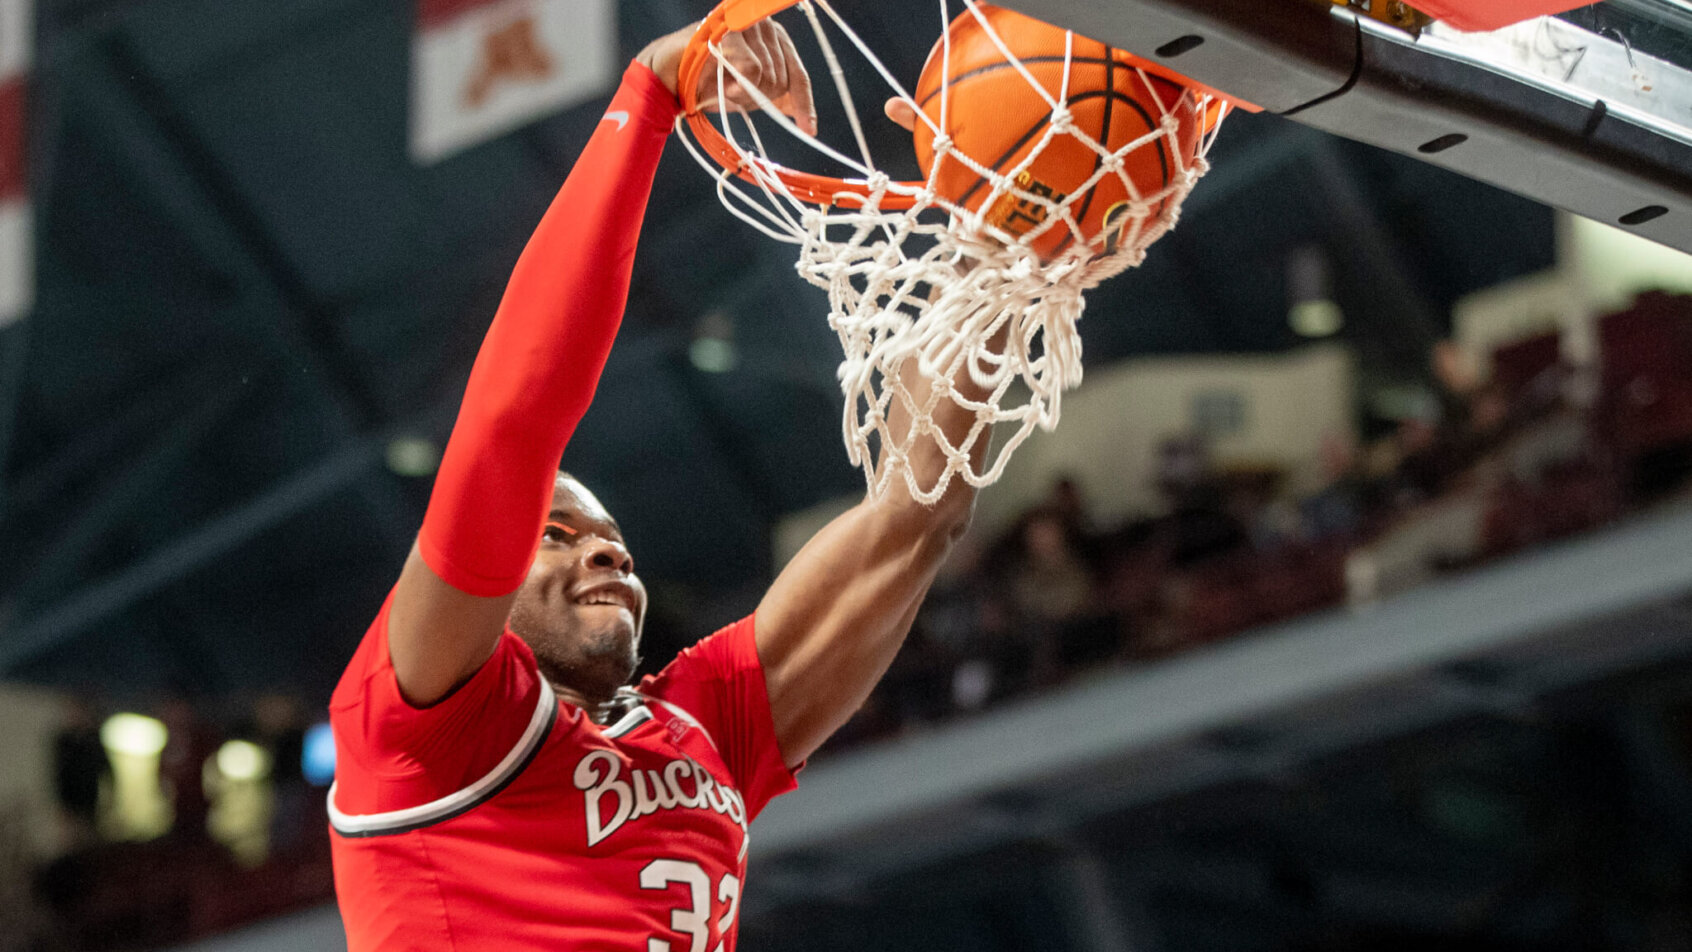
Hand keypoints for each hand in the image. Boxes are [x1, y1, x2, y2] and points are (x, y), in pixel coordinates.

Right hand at [638, 20, 817, 135]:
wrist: (668, 75)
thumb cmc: (705, 80)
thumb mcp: (745, 90)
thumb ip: (771, 93)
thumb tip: (797, 110)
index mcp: (772, 39)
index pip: (797, 73)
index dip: (804, 103)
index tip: (809, 129)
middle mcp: (765, 26)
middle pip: (782, 80)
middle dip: (760, 99)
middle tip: (733, 96)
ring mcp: (750, 24)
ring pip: (769, 76)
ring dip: (745, 94)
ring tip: (724, 87)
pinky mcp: (735, 30)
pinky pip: (754, 70)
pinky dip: (738, 86)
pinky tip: (723, 84)